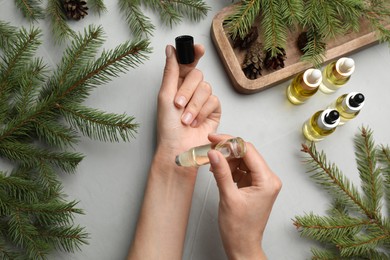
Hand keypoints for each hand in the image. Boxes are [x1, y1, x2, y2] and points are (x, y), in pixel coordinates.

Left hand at [156, 44, 220, 160]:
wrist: (178, 147)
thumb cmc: (168, 126)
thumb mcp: (165, 95)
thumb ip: (171, 71)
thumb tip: (171, 49)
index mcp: (178, 83)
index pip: (188, 62)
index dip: (193, 53)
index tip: (198, 48)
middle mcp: (191, 90)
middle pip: (197, 74)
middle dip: (186, 91)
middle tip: (178, 104)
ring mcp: (203, 100)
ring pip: (206, 87)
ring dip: (193, 105)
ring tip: (185, 119)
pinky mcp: (214, 110)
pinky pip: (214, 101)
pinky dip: (202, 112)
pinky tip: (195, 122)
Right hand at [207, 134, 281, 259]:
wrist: (242, 246)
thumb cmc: (239, 228)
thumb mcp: (228, 197)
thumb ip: (221, 172)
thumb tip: (214, 153)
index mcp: (267, 181)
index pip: (249, 151)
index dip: (230, 142)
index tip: (214, 139)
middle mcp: (268, 179)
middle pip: (247, 154)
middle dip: (227, 150)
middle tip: (211, 149)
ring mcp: (262, 182)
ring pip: (243, 160)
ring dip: (227, 160)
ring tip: (213, 165)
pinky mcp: (255, 185)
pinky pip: (242, 169)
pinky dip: (230, 168)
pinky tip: (219, 171)